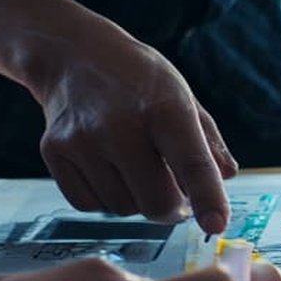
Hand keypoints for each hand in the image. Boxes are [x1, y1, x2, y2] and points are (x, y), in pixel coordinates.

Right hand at [31, 27, 238, 232]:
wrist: (74, 55)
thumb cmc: (137, 79)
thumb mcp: (183, 96)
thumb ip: (208, 141)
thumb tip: (226, 177)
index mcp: (165, 107)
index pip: (193, 164)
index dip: (209, 200)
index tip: (217, 225)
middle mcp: (120, 125)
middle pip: (156, 202)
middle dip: (173, 209)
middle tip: (178, 199)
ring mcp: (82, 140)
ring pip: (122, 208)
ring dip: (137, 202)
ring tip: (137, 169)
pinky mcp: (54, 152)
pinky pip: (88, 204)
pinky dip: (105, 198)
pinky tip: (108, 170)